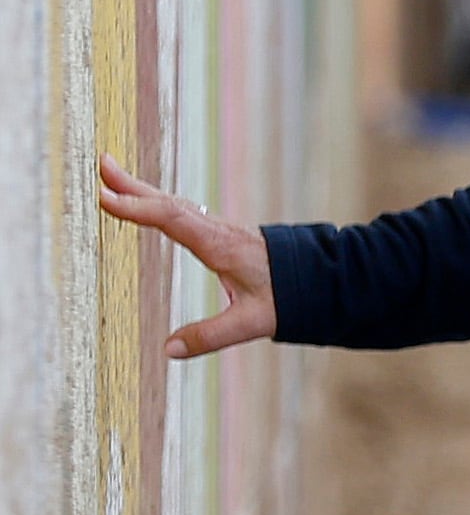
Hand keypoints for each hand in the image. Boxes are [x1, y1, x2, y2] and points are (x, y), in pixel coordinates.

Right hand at [94, 157, 275, 358]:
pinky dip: (158, 202)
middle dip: (132, 185)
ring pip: (174, 203)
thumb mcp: (253, 322)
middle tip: (101, 164)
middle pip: (168, 202)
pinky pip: (182, 211)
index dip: (137, 207)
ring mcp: (218, 229)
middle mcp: (216, 231)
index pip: (172, 219)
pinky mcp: (220, 233)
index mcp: (219, 245)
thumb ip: (211, 336)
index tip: (105, 196)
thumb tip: (169, 350)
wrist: (323, 279)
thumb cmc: (291, 298)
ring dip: (142, 189)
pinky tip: (148, 202)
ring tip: (112, 174)